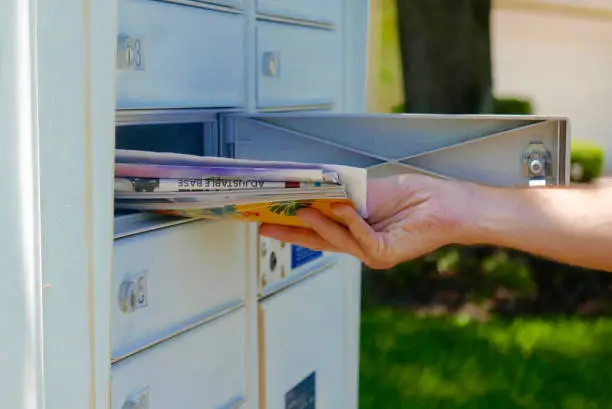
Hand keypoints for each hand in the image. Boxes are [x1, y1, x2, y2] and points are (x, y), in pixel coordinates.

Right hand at [259, 174, 482, 268]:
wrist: (447, 203)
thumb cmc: (413, 195)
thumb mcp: (369, 192)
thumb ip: (342, 196)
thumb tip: (313, 189)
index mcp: (355, 232)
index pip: (317, 231)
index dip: (293, 226)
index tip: (269, 218)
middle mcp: (361, 246)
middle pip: (318, 241)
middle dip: (291, 233)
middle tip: (265, 225)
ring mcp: (372, 253)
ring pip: (338, 240)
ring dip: (318, 223)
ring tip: (300, 209)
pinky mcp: (386, 253)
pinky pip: (361, 238)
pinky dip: (350, 222)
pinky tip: (341, 208)